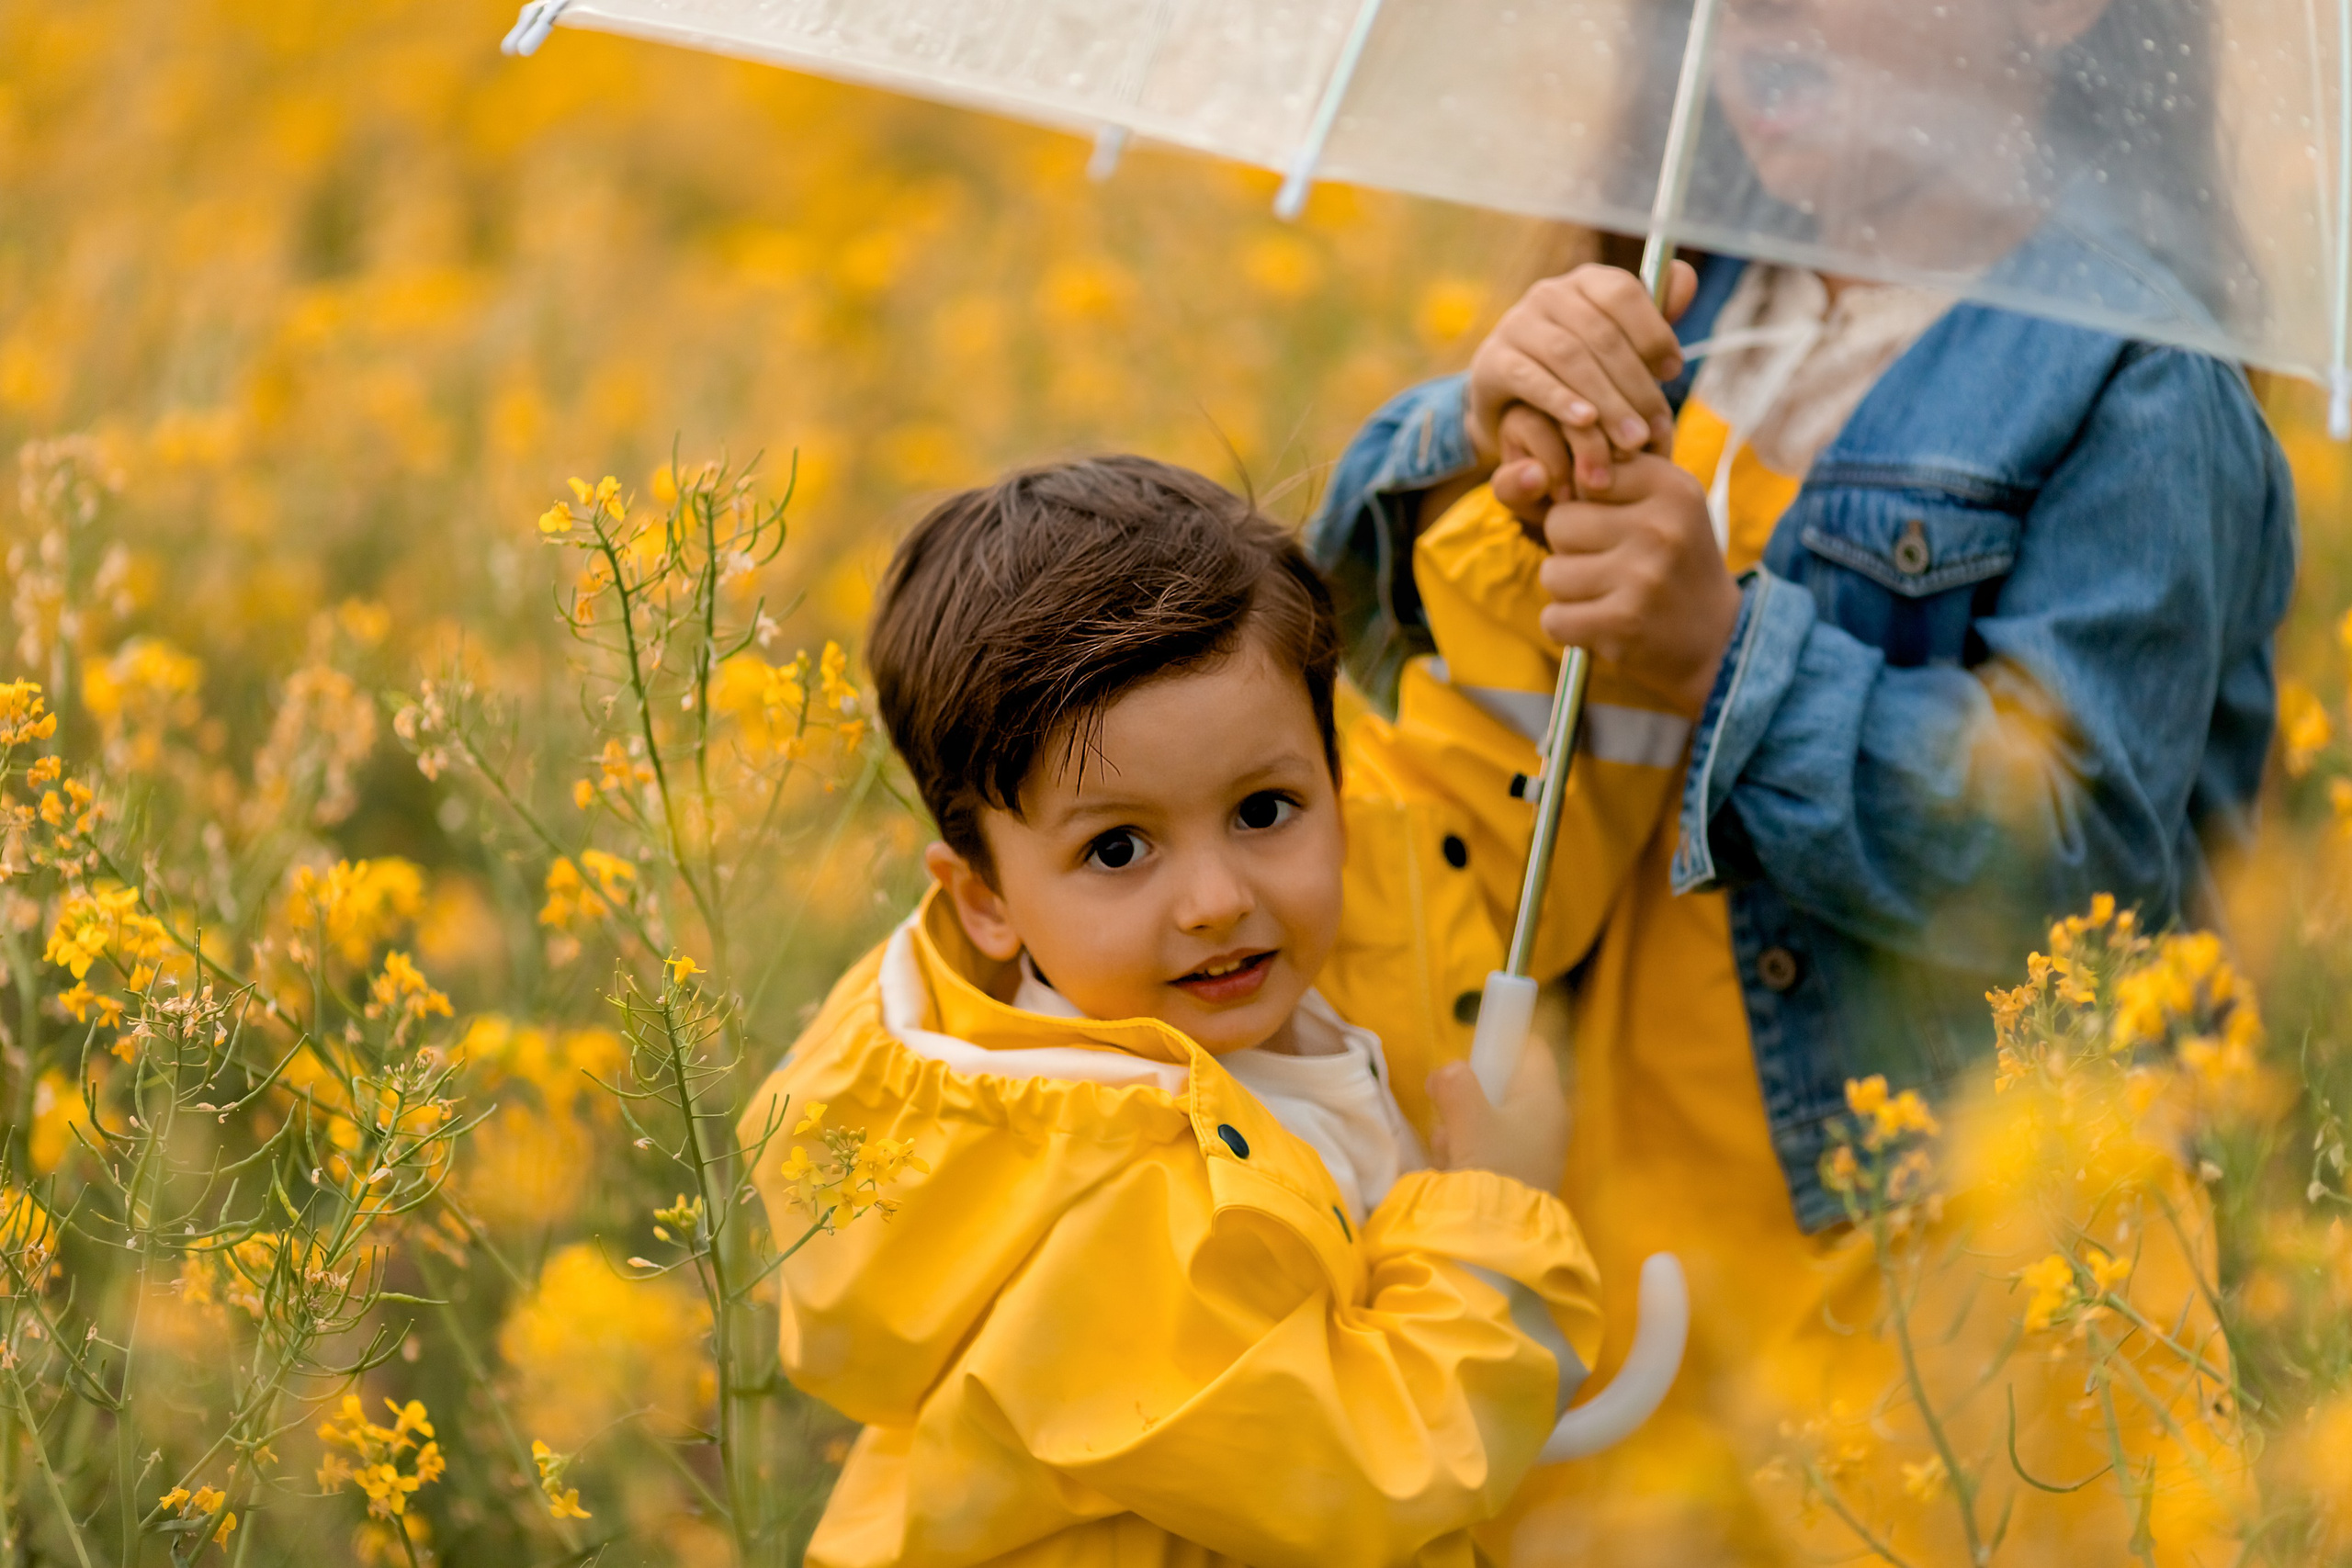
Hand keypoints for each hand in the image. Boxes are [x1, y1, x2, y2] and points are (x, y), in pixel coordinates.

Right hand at [1426, 1037, 1568, 1193]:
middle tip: (1451, 1110)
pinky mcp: (1517, 1176)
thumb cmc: (1492, 1168)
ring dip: (1461, 1128)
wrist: (1500, 1241)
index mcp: (1545, 1098)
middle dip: (1468, 1095)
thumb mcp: (1468, 1117)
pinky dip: (1466, 1153)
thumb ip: (1454, 1083)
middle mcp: (1546, 1120)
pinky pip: (1487, 1148)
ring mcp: (1533, 1150)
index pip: (1532, 1047)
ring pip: (1488, 1119)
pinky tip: (1453, 1168)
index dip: (1502, 1040)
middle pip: (1502, 1085)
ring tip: (1450, 1149)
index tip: (1471, 1052)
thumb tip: (1446, 1074)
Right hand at [1464, 261, 1698, 514]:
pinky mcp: (1492, 361)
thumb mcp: (1619, 348)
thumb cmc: (1579, 373)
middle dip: (1633, 382)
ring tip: (1629, 438)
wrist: (1512, 405)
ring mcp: (1516, 324)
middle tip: (1655, 426)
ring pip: (1568, 356)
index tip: (1674, 372)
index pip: (1622, 292)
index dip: (1652, 330)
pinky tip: (1585, 422)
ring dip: (1605, 399)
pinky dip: (1560, 400)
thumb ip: (1652, 320)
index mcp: (1585, 282)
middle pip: (1599, 332)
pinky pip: (1530, 378)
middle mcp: (1548, 294)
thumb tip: (1685, 277)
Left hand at [1537, 453, 1739, 715]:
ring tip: (1607, 593)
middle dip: (1571, 547)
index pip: (1584, 476)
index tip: (1612, 524)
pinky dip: (1567, 626)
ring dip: (1569, 590)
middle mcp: (1660, 528)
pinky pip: (1554, 618)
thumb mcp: (1665, 504)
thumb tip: (1535, 470)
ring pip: (1552, 573)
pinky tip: (1601, 622)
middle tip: (1608, 564)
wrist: (1718, 636)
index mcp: (1672, 488)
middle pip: (1558, 523)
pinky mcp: (1623, 623)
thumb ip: (1612, 476)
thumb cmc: (1674, 561)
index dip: (1585, 503)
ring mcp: (1642, 577)